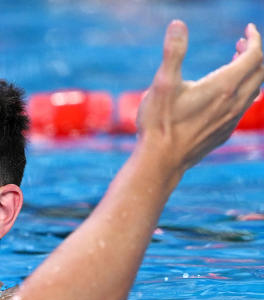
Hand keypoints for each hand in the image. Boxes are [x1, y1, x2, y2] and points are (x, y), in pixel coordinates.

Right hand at [135, 21, 263, 172]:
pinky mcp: (224, 132)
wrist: (160, 162)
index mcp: (223, 86)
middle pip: (259, 72)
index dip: (254, 39)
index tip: (247, 30)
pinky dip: (244, 92)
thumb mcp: (162, 83)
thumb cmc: (159, 123)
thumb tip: (178, 24)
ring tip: (235, 65)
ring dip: (250, 73)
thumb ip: (173, 52)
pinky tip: (226, 95)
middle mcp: (234, 102)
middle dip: (254, 54)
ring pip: (254, 90)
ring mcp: (231, 119)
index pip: (254, 56)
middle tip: (240, 44)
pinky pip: (244, 107)